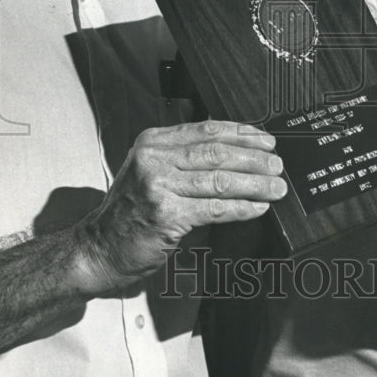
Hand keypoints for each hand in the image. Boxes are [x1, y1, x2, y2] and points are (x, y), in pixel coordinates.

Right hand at [74, 121, 285, 292]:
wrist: (99, 247)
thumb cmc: (131, 212)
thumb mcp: (150, 171)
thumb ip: (184, 158)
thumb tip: (237, 152)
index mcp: (153, 142)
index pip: (206, 130)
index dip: (241, 133)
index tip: (265, 140)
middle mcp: (154, 158)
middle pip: (216, 152)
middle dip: (253, 158)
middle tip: (277, 165)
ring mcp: (158, 185)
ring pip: (220, 180)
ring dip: (255, 183)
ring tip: (276, 187)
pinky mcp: (167, 214)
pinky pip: (215, 208)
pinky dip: (242, 207)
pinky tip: (258, 208)